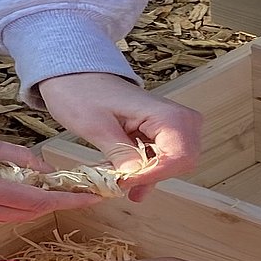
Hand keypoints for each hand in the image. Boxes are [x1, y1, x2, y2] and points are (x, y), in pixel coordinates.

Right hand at [0, 139, 100, 220]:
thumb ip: (15, 156)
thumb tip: (46, 172)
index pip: (32, 200)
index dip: (64, 200)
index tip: (90, 196)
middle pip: (25, 214)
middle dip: (58, 205)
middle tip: (85, 195)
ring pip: (11, 217)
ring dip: (39, 208)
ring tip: (65, 194)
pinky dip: (17, 208)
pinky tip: (32, 196)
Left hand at [38, 73, 201, 201]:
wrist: (78, 77)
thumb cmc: (83, 93)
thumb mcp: (94, 125)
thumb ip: (118, 151)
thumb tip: (134, 176)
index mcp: (165, 113)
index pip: (179, 157)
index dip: (153, 175)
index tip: (125, 183)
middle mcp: (179, 118)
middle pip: (183, 162)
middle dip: (153, 177)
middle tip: (122, 183)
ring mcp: (174, 125)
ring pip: (176, 163)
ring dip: (149, 176)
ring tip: (121, 182)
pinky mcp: (165, 132)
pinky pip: (166, 158)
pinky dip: (147, 170)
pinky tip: (127, 175)